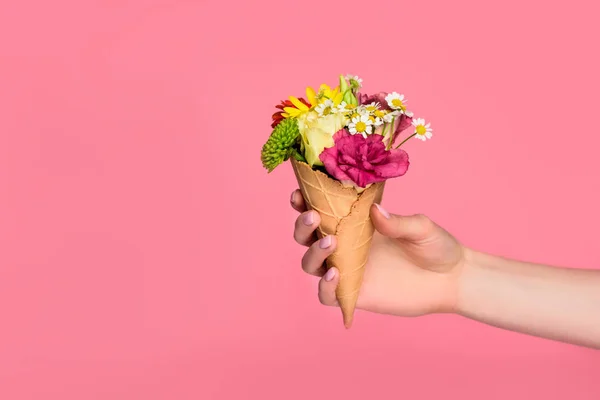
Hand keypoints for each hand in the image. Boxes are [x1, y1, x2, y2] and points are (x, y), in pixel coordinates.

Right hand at [291, 189, 465, 316]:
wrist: (452, 280)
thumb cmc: (436, 247)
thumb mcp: (422, 228)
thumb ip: (400, 221)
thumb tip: (376, 211)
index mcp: (355, 223)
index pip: (320, 211)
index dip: (304, 202)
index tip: (299, 193)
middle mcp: (345, 246)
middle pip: (306, 237)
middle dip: (302, 226)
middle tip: (313, 216)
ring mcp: (348, 271)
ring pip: (311, 264)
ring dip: (312, 252)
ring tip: (330, 243)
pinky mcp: (354, 294)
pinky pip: (327, 295)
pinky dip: (325, 286)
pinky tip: (336, 275)